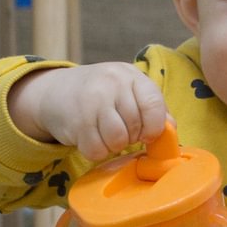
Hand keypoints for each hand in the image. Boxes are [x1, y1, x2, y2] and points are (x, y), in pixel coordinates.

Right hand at [9, 64, 167, 163]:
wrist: (55, 90)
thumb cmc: (102, 94)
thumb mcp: (128, 90)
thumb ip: (153, 108)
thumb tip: (171, 130)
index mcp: (130, 75)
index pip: (154, 104)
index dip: (154, 126)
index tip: (147, 134)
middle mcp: (111, 84)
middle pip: (136, 126)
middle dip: (132, 137)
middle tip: (120, 131)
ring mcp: (92, 101)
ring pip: (118, 140)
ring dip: (114, 146)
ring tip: (106, 135)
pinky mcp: (76, 121)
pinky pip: (96, 150)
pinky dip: (96, 151)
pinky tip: (91, 138)